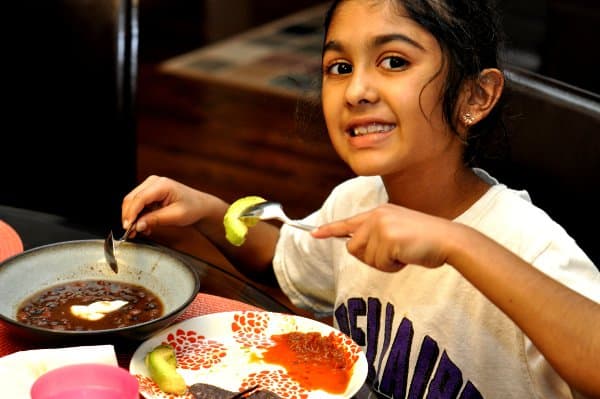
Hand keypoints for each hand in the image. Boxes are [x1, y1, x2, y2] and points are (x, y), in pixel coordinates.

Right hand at [121, 175, 221, 236]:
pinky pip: (137, 205)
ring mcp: (150, 186)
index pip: (140, 198)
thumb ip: (155, 220)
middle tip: (131, 233)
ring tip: (140, 232)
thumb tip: (137, 225)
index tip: (128, 227)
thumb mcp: (176, 216)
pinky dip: (138, 216)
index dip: (131, 214)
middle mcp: (154, 182)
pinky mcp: (149, 192)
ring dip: (133, 218)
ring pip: (132, 202)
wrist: (199, 205)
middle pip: (131, 199)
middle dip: (129, 217)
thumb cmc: (192, 208)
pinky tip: (145, 226)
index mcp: (162, 185)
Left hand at [311, 204, 452, 271]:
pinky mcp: (388, 238)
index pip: (348, 222)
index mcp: (378, 212)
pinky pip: (379, 263)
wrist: (449, 240)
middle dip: (371, 258)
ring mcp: (381, 226)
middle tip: (394, 254)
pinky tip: (407, 255)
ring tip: (404, 252)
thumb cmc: (425, 241)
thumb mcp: (397, 232)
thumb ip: (377, 236)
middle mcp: (376, 216)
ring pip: (366, 258)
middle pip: (353, 248)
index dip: (329, 230)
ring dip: (384, 263)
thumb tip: (354, 246)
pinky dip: (393, 266)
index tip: (313, 234)